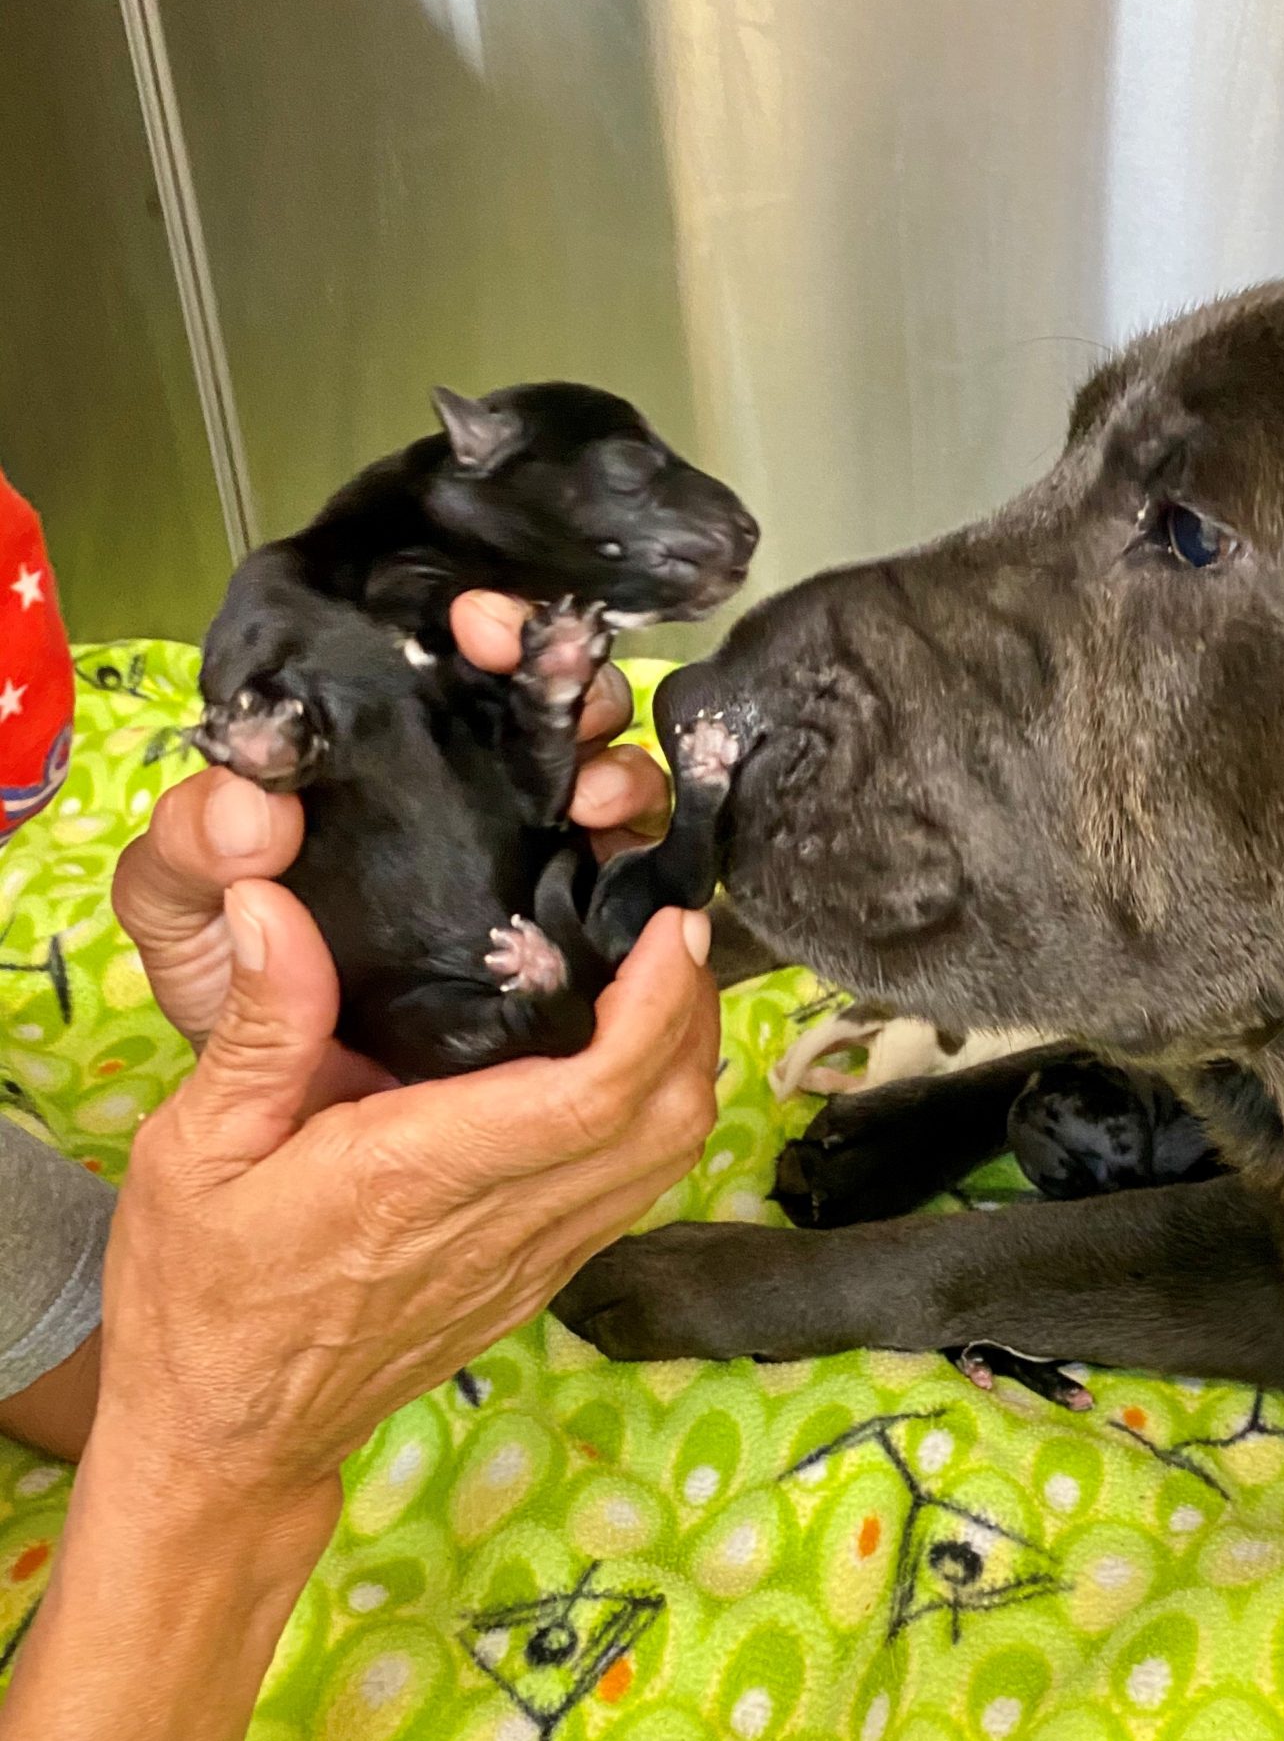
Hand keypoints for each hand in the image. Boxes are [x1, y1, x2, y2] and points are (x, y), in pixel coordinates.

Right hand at [89, 873, 717, 1605]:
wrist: (227, 1439)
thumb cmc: (198, 1296)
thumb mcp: (193, 1150)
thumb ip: (259, 1028)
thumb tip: (274, 904)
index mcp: (416, 1177)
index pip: (593, 1093)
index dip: (658, 1007)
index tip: (671, 928)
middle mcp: (498, 1224)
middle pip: (663, 1121)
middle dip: (694, 1017)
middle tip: (674, 933)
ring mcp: (530, 1262)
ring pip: (665, 1161)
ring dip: (687, 1066)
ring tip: (663, 982)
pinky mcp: (536, 1282)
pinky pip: (632, 1193)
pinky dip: (657, 1120)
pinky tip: (627, 1065)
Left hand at [114, 589, 674, 1046]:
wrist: (282, 1113)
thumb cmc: (231, 987)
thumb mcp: (179, 912)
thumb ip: (188, 851)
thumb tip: (252, 804)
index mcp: (383, 760)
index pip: (454, 663)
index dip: (488, 631)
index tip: (480, 627)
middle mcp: (472, 795)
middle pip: (556, 708)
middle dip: (576, 684)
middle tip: (562, 694)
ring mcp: (534, 863)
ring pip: (611, 785)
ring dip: (619, 772)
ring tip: (595, 797)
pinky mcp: (579, 939)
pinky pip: (634, 890)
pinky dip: (646, 865)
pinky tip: (624, 865)